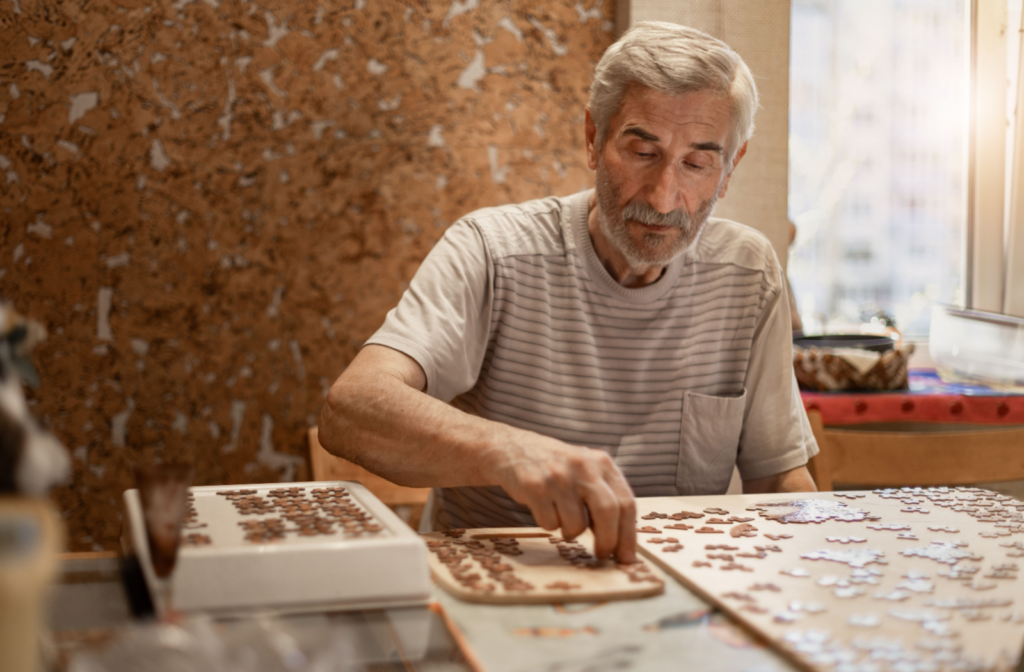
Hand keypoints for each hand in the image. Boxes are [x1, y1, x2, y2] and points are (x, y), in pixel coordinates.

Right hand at [490, 434, 636, 562]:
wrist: (514, 448)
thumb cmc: (557, 467)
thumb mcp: (587, 471)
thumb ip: (605, 497)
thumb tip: (620, 541)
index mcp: (602, 463)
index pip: (626, 503)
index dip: (628, 535)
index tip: (626, 557)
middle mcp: (583, 466)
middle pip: (607, 513)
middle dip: (607, 541)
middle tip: (602, 556)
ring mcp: (559, 476)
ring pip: (576, 525)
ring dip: (570, 532)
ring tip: (562, 518)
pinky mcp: (535, 487)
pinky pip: (550, 524)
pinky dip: (549, 524)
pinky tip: (544, 508)